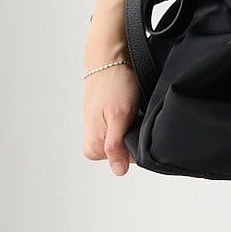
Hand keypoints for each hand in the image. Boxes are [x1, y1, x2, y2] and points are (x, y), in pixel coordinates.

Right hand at [82, 61, 139, 176]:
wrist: (109, 61)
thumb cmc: (113, 84)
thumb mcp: (119, 116)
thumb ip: (116, 146)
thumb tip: (118, 171)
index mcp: (93, 148)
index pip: (127, 161)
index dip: (137, 144)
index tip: (135, 124)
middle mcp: (94, 144)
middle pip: (127, 152)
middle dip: (135, 135)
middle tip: (133, 114)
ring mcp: (101, 133)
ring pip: (127, 140)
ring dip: (134, 126)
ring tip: (130, 109)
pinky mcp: (107, 124)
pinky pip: (125, 130)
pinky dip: (132, 120)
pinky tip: (130, 108)